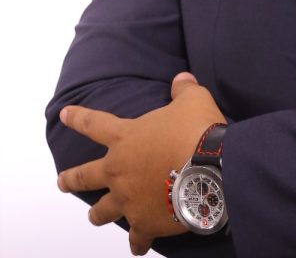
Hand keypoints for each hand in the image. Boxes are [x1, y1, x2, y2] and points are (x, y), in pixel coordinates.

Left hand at [57, 72, 225, 255]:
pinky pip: (136, 238)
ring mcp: (128, 199)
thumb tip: (182, 78)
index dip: (78, 117)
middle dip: (71, 179)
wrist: (210, 167)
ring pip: (101, 212)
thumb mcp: (193, 99)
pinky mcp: (144, 222)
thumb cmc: (197, 129)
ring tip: (95, 215)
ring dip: (98, 213)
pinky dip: (138, 242)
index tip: (64, 114)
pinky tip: (139, 246)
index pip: (95, 124)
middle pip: (85, 176)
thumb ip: (183, 89)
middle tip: (61, 181)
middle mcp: (119, 171)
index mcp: (126, 138)